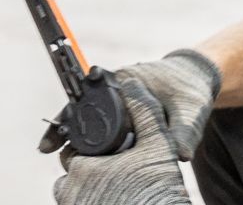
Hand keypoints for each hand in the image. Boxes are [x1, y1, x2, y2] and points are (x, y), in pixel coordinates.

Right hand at [52, 75, 189, 204]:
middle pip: (82, 107)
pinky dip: (89, 142)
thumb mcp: (191, 109)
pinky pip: (101, 128)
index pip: (91, 94)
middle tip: (47, 148)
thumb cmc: (191, 90)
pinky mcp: (122, 117)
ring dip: (73, 137)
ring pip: (88, 119)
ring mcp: (117, 102)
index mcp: (126, 80)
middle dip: (64, 127)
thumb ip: (185, 131)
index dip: (72, 112)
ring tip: (56, 157)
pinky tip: (80, 163)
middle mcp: (116, 89)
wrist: (196, 81)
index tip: (60, 130)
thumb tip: (180, 155)